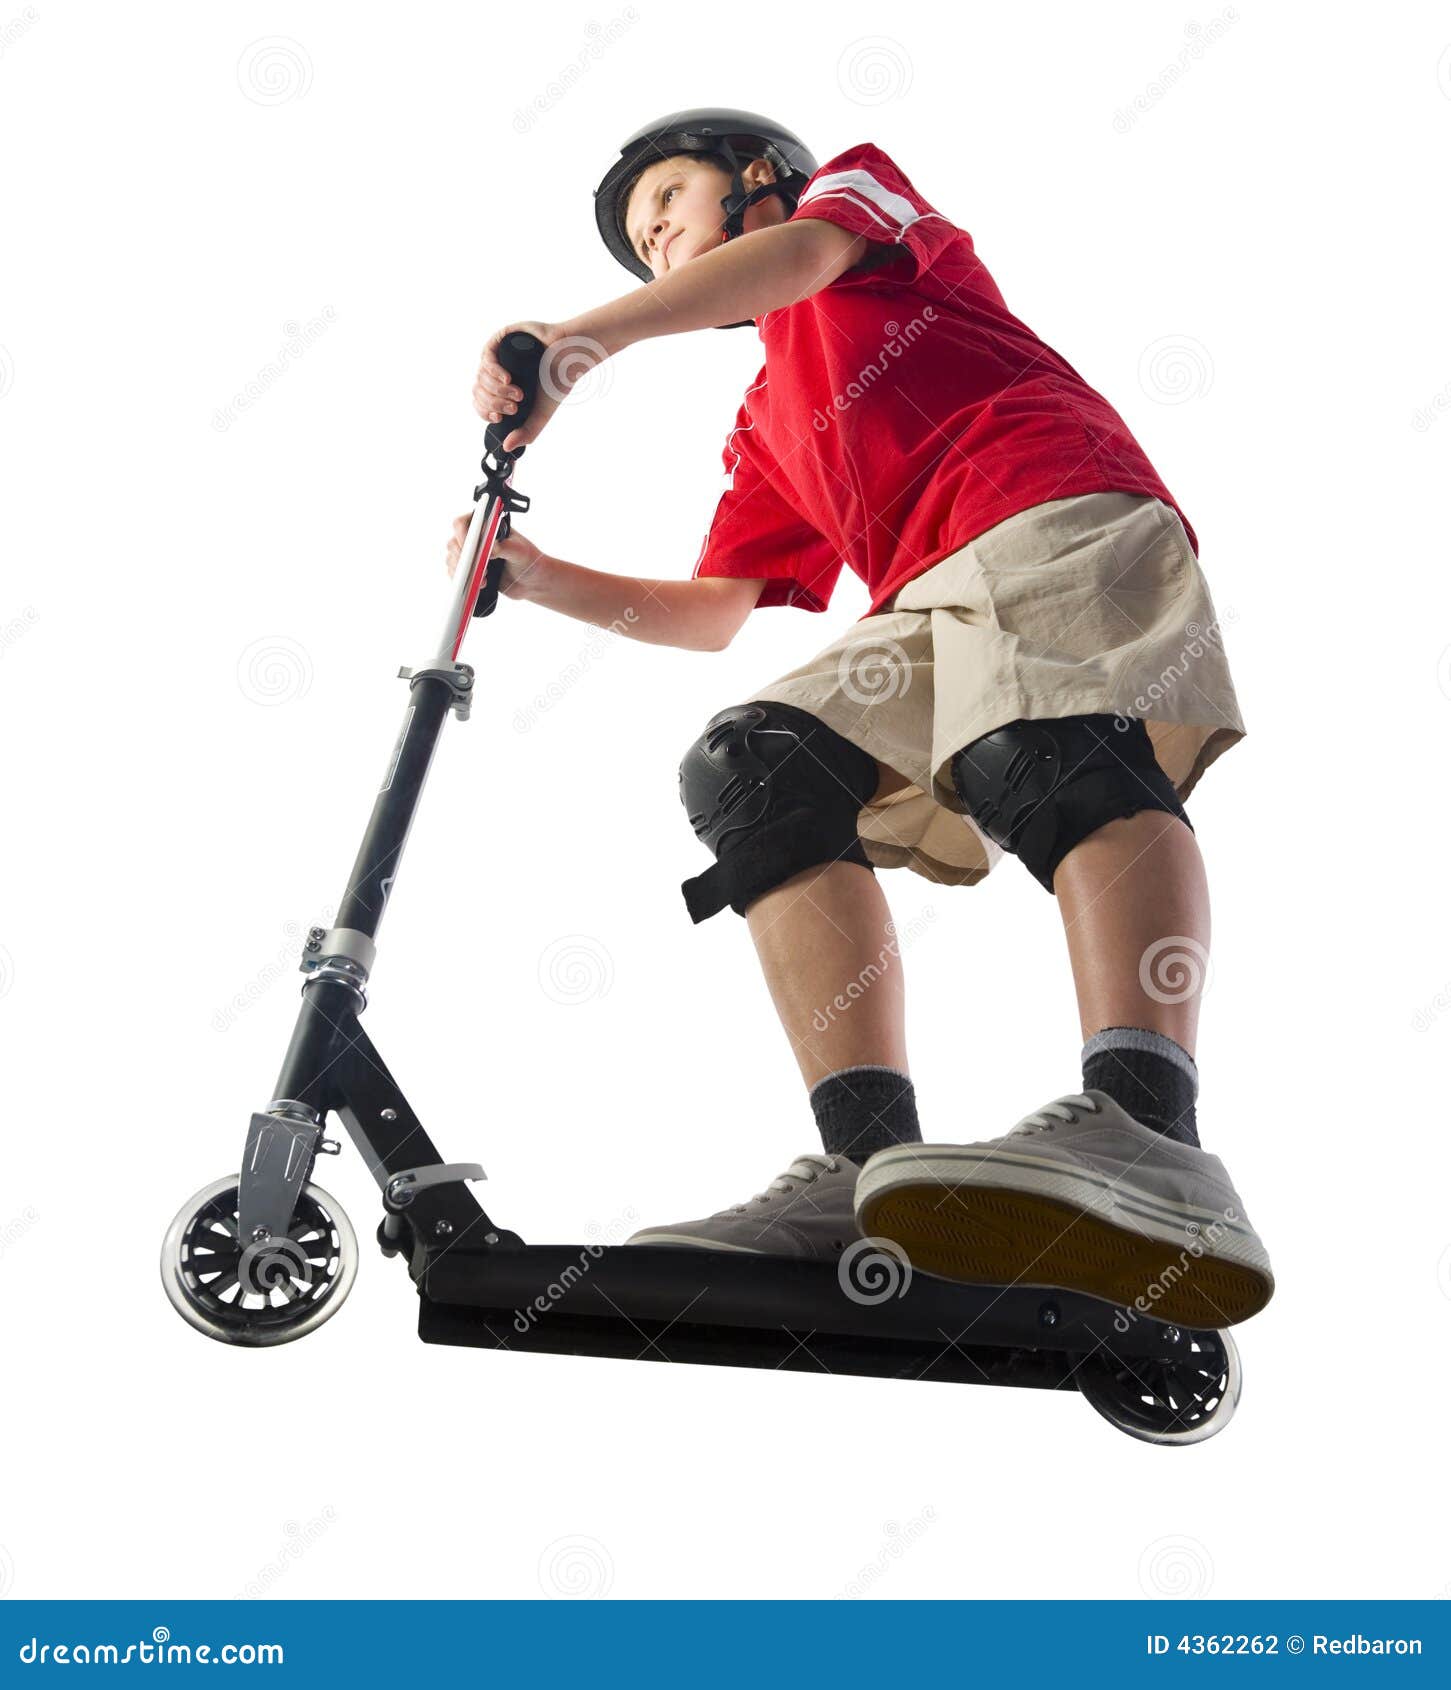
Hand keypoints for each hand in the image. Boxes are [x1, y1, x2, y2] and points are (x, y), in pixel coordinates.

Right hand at [445, 512, 544, 600]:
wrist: (533, 581)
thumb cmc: (529, 559)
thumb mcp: (519, 551)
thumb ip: (504, 547)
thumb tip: (488, 548)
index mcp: (486, 525)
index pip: (463, 523)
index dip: (461, 534)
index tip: (469, 548)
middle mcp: (476, 538)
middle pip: (454, 543)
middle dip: (462, 558)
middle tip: (475, 568)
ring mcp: (472, 555)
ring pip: (453, 559)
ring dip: (464, 571)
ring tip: (483, 578)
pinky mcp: (472, 571)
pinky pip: (457, 574)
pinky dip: (464, 580)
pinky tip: (479, 584)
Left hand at [472, 320, 607, 450]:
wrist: (571, 358)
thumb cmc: (558, 382)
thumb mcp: (540, 415)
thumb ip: (526, 433)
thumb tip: (506, 447)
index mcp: (502, 389)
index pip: (481, 403)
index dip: (486, 412)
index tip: (499, 417)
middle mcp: (498, 372)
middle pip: (479, 391)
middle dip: (495, 402)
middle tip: (515, 406)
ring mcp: (499, 355)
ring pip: (481, 376)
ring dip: (497, 389)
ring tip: (518, 393)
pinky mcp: (502, 338)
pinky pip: (486, 356)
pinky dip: (493, 370)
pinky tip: (507, 378)